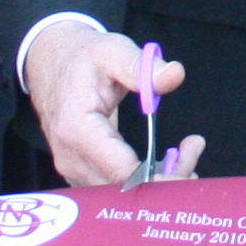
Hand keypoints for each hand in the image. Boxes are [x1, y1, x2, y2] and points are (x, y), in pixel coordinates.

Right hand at [22, 28, 199, 190]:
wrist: (51, 63)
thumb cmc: (83, 57)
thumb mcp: (111, 51)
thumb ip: (140, 66)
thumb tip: (174, 75)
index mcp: (77, 128)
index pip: (120, 171)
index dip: (158, 176)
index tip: (189, 159)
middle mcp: (71, 157)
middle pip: (124, 189)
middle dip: (166, 178)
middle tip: (194, 149)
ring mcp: (73, 169)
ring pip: (122, 194)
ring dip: (160, 181)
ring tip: (188, 150)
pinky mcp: (81, 172)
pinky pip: (115, 188)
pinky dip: (145, 181)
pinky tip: (169, 161)